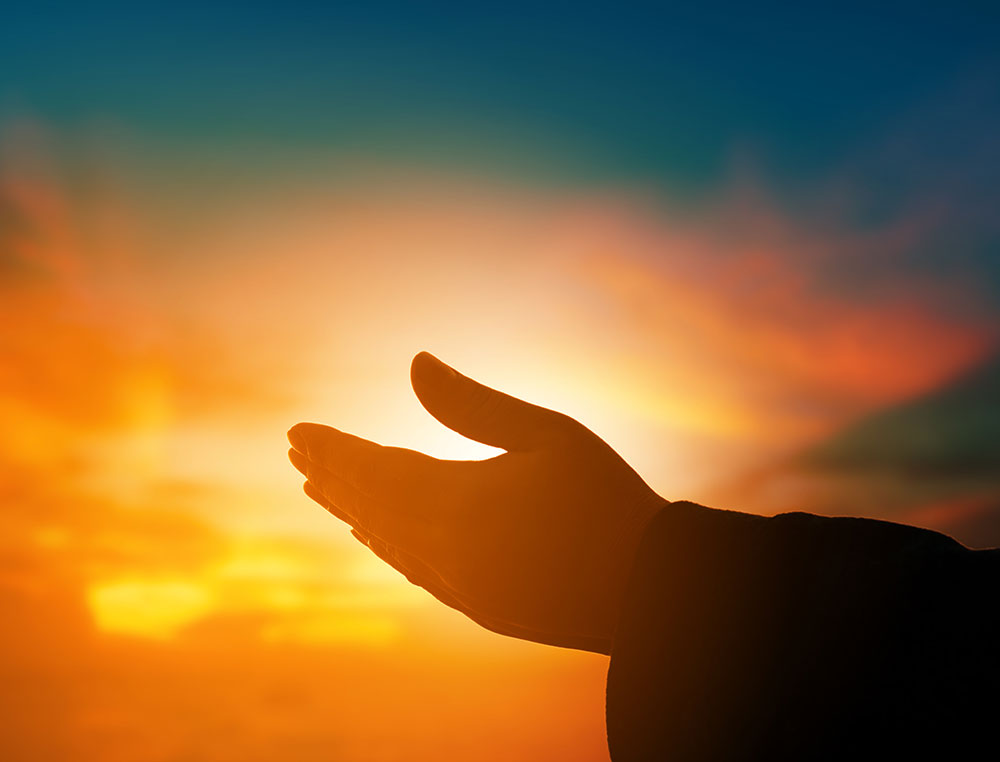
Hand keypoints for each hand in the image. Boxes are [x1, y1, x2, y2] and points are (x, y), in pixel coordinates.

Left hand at [287, 352, 665, 653]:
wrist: (653, 591)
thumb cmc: (607, 499)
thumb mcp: (548, 434)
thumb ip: (472, 403)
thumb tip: (415, 361)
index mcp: (457, 503)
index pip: (376, 469)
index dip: (335, 448)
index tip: (298, 431)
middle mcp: (446, 550)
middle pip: (372, 506)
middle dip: (334, 475)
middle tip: (298, 453)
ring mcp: (461, 586)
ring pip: (389, 541)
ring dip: (353, 510)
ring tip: (322, 488)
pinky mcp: (481, 608)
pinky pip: (416, 571)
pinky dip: (388, 545)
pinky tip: (378, 537)